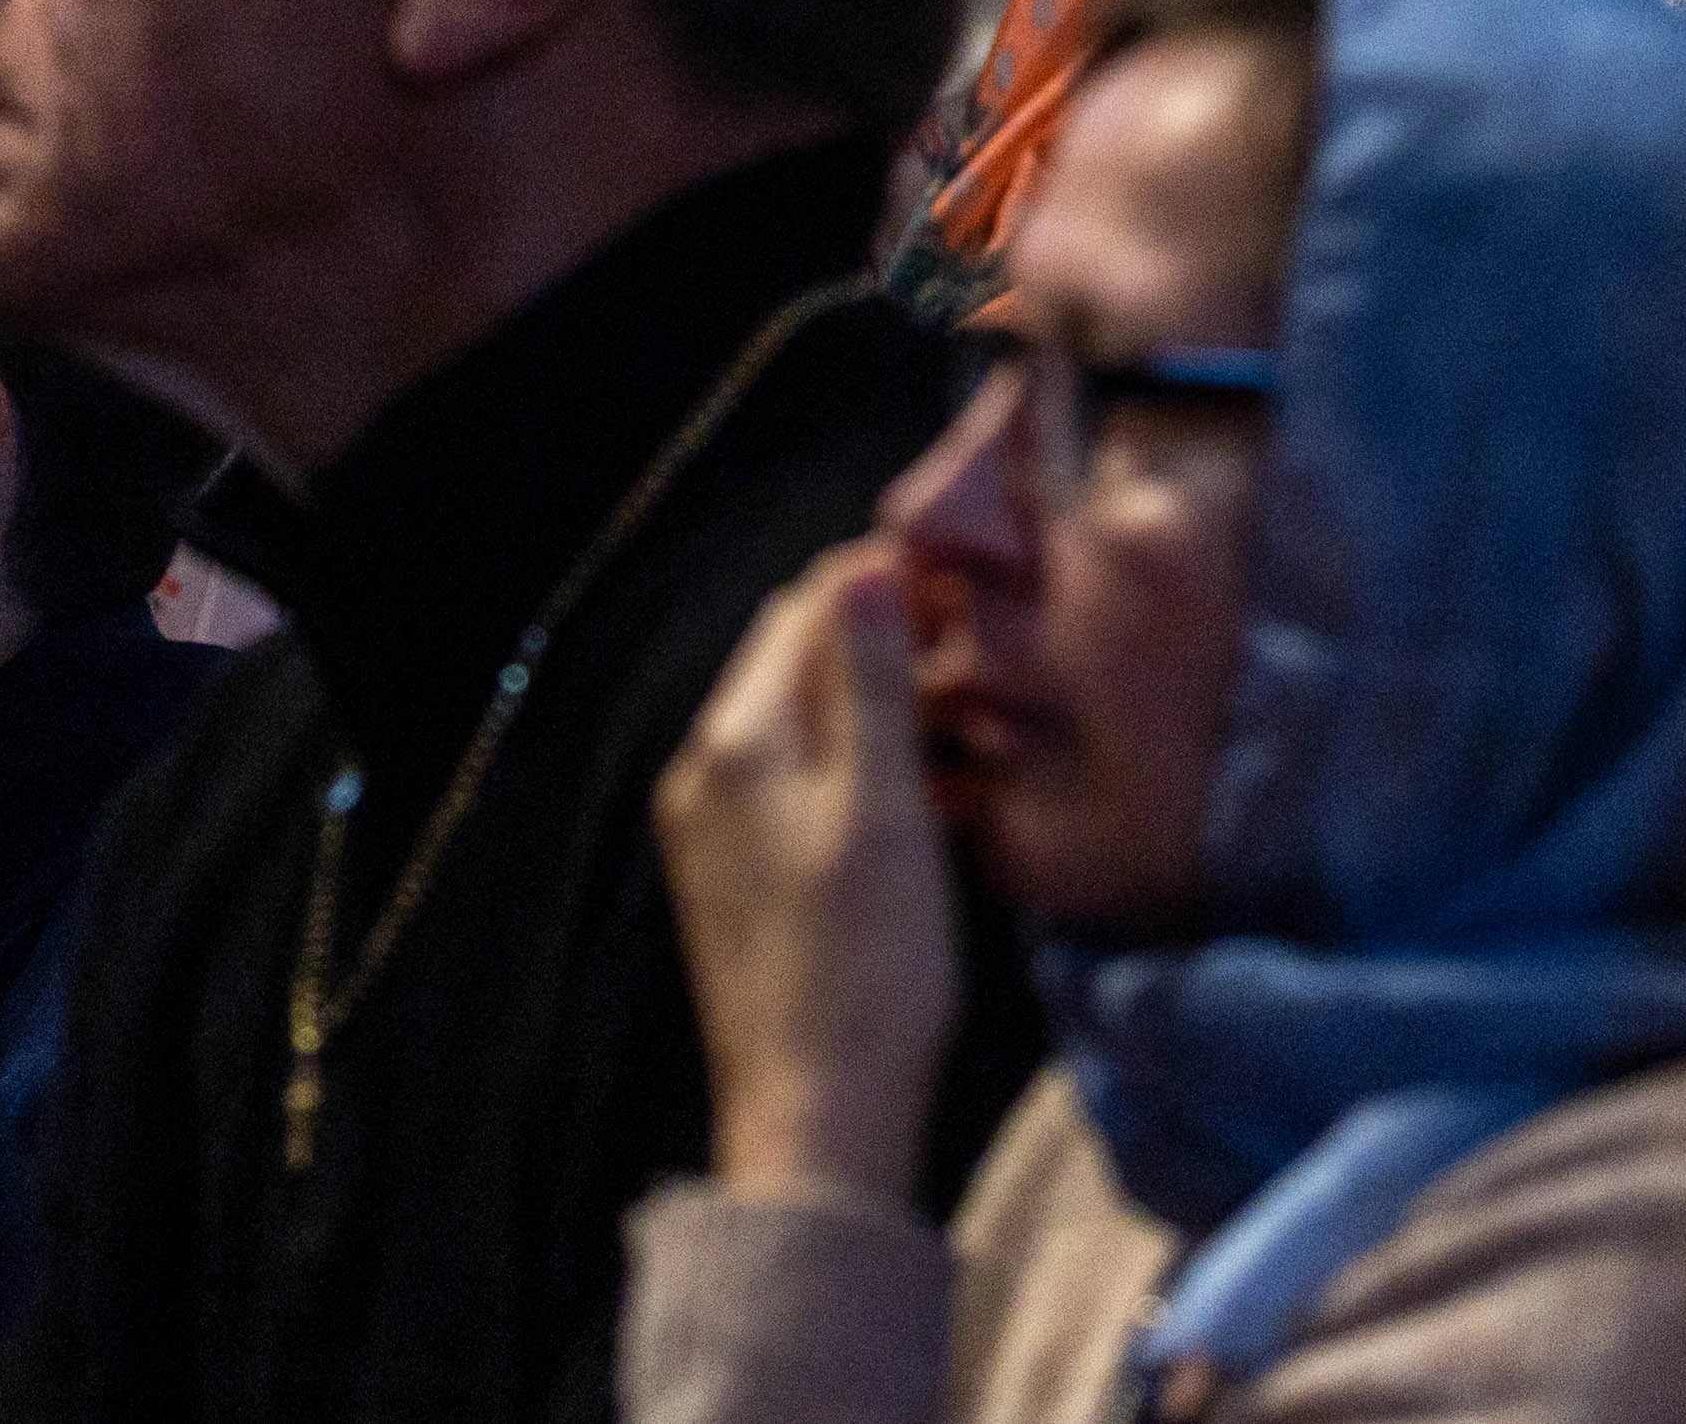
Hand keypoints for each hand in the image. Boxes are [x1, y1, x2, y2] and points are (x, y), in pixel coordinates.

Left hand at [656, 540, 960, 1207]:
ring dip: (882, 716)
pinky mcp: (739, 881)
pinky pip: (801, 789)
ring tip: (971, 736)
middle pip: (798, 666)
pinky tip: (932, 802)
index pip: (805, 611)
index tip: (971, 600)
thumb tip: (861, 566)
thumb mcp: (883, 808)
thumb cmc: (864, 964)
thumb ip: (869, 683)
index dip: (888, 591)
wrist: (818, 1120)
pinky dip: (862, 775)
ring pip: (805, 729)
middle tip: (981, 669)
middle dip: (886, 651)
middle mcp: (704, 775)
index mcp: (733, 744)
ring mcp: (714, 832)